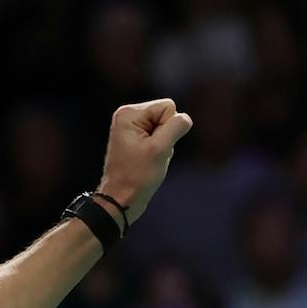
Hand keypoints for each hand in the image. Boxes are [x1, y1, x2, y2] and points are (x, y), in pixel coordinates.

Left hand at [99, 98, 192, 223]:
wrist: (121, 200)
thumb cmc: (137, 176)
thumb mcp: (160, 149)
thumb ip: (176, 127)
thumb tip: (185, 118)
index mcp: (129, 113)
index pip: (168, 107)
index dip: (169, 128)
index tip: (153, 147)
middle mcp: (128, 116)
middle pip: (167, 115)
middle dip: (166, 136)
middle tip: (151, 155)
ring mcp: (132, 128)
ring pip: (166, 128)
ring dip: (164, 146)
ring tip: (148, 160)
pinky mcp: (136, 139)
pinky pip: (161, 138)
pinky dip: (160, 150)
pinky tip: (149, 162)